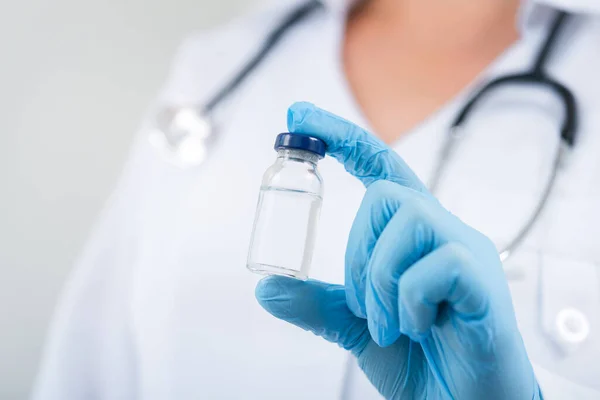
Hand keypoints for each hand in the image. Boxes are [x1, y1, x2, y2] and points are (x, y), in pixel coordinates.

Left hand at [255, 102, 539, 399]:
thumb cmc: (421, 359)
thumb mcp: (358, 325)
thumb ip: (318, 303)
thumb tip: (266, 286)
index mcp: (414, 235)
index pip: (380, 165)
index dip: (341, 136)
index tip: (298, 116)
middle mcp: (443, 231)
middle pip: (388, 192)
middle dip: (358, 251)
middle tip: (365, 306)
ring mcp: (467, 254)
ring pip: (408, 218)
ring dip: (379, 278)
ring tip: (389, 323)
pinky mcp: (483, 284)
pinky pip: (436, 265)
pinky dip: (407, 301)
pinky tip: (416, 329)